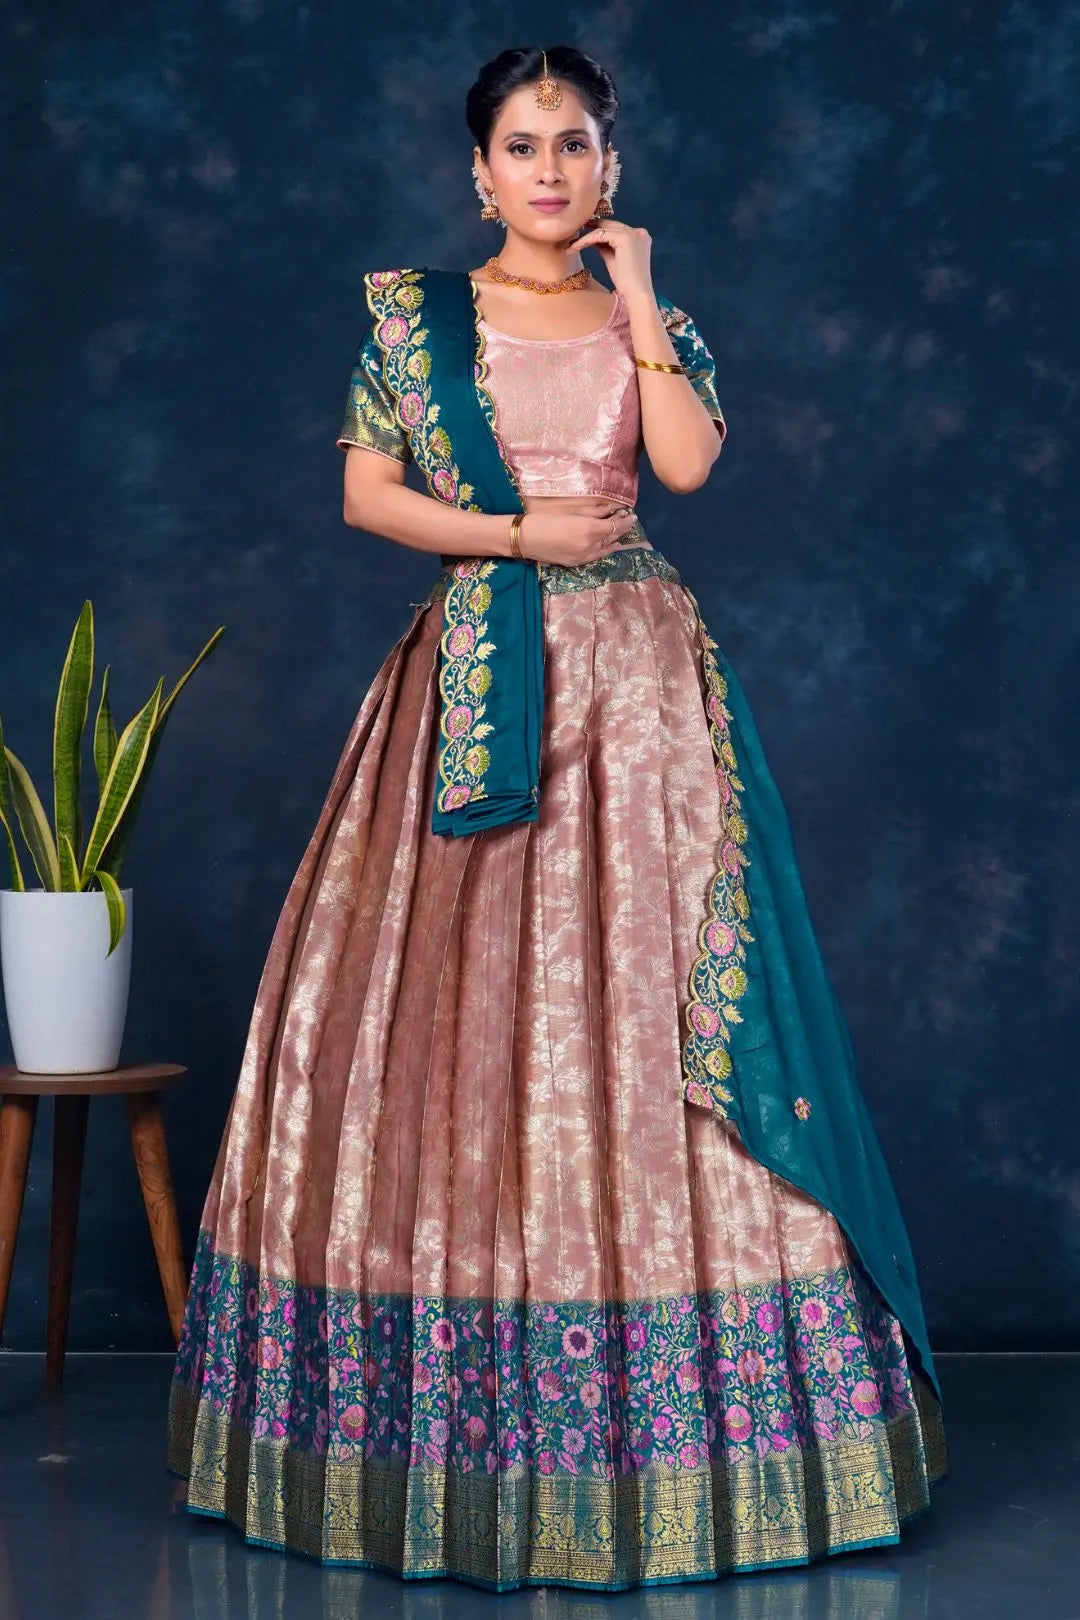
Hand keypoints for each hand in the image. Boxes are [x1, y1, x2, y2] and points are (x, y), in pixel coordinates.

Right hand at [516, 496, 638, 567]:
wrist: (525, 538)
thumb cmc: (545, 519)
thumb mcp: (570, 510)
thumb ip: (593, 511)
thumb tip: (612, 509)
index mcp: (590, 529)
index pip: (616, 525)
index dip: (625, 520)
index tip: (631, 514)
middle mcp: (591, 545)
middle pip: (613, 537)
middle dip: (622, 528)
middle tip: (628, 520)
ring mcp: (584, 557)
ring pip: (607, 548)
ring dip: (616, 540)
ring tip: (622, 533)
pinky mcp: (576, 563)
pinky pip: (597, 556)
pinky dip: (606, 549)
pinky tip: (610, 546)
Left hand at [572, 218, 653, 302]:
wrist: (636, 294)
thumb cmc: (626, 283)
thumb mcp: (613, 259)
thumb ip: (605, 247)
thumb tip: (592, 238)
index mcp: (640, 237)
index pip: (616, 229)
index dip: (600, 230)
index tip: (585, 233)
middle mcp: (639, 232)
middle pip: (611, 225)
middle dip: (593, 227)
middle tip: (577, 229)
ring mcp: (633, 233)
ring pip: (604, 230)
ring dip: (586, 236)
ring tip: (573, 244)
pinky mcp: (625, 238)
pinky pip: (600, 235)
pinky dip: (587, 240)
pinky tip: (576, 246)